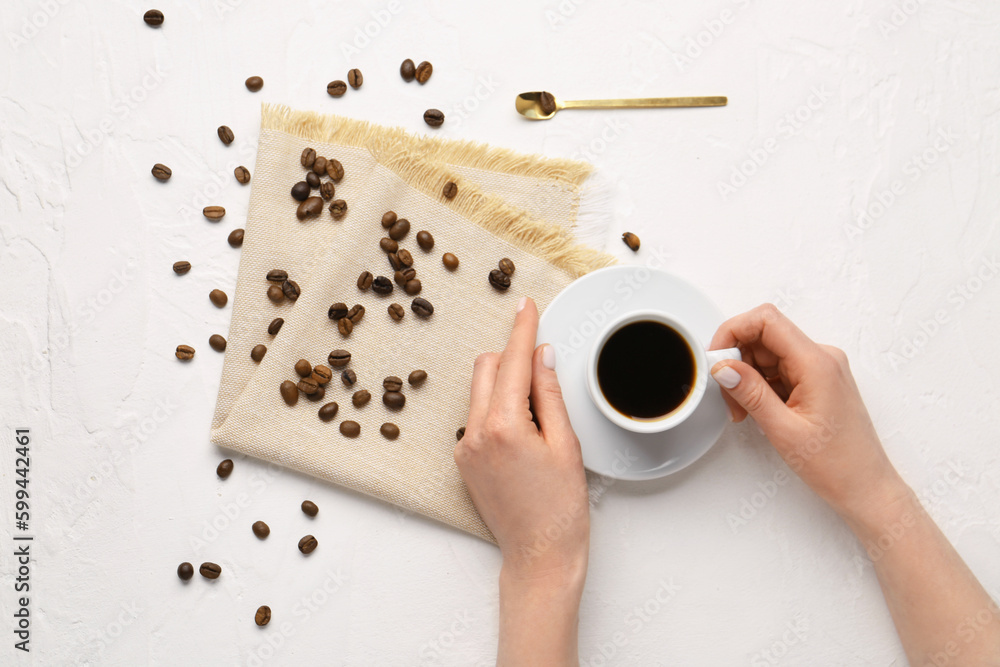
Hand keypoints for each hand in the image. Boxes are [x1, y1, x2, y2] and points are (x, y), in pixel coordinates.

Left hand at [455, 297, 589, 581]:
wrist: (539, 556)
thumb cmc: (560, 510)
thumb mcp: (565, 445)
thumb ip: (550, 394)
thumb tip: (542, 356)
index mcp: (502, 425)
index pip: (511, 362)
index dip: (521, 329)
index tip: (525, 305)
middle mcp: (474, 433)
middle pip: (486, 369)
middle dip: (511, 359)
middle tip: (544, 369)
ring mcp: (465, 449)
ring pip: (480, 393)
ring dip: (505, 387)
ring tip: (540, 416)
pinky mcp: (464, 462)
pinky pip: (478, 418)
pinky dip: (498, 411)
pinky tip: (525, 435)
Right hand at [708, 304, 906, 521]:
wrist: (867, 488)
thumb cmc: (838, 465)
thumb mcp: (783, 430)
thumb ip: (750, 393)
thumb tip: (723, 366)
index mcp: (817, 363)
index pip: (766, 320)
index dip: (733, 331)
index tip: (717, 358)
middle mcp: (822, 358)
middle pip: (764, 336)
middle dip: (737, 362)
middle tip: (728, 397)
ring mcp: (821, 369)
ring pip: (768, 354)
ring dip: (747, 377)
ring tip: (744, 411)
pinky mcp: (818, 381)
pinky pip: (779, 369)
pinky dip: (761, 386)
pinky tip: (758, 411)